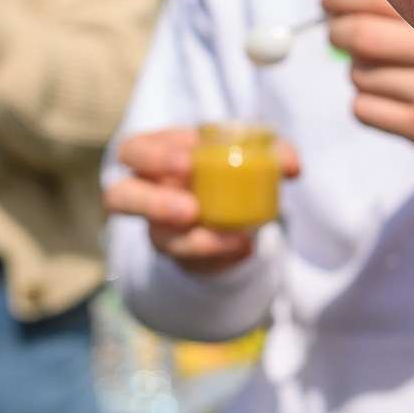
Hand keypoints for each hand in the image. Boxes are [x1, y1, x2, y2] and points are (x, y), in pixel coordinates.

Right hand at [105, 127, 304, 276]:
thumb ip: (271, 155)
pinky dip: (219, 256)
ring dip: (188, 241)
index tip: (188, 159)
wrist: (224, 215)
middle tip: (190, 208)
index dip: (154, 155)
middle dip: (154, 203)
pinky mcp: (178, 258)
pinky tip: (242, 248)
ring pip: (155, 238)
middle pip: (122, 198)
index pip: (134, 150)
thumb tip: (291, 167)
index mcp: (151, 156)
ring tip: (224, 239)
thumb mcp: (244, 155)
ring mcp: (157, 229)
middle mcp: (143, 193)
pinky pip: (190, 262)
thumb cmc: (223, 170)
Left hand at [323, 0, 413, 158]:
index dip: (339, 0)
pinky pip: (364, 110)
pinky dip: (367, 103)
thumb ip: (410, 5)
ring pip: (357, 75)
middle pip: (357, 36)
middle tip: (339, 35)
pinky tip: (392, 99)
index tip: (330, 3)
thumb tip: (341, 4)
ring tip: (387, 72)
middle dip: (338, 34)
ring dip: (360, 72)